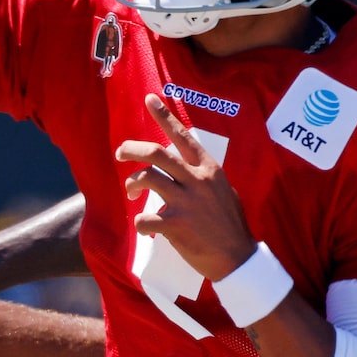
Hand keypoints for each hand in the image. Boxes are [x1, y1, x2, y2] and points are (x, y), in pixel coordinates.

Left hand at [117, 96, 254, 282]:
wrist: (236, 257)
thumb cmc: (230, 224)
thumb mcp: (224, 190)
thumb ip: (203, 176)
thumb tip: (186, 166)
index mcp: (208, 169)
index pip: (183, 136)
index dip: (164, 116)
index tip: (149, 99)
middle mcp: (196, 181)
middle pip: (156, 153)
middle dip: (132, 149)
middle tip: (120, 153)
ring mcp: (185, 202)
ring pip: (147, 179)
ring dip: (131, 183)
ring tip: (130, 192)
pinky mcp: (176, 225)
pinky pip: (144, 218)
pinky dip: (140, 222)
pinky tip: (145, 226)